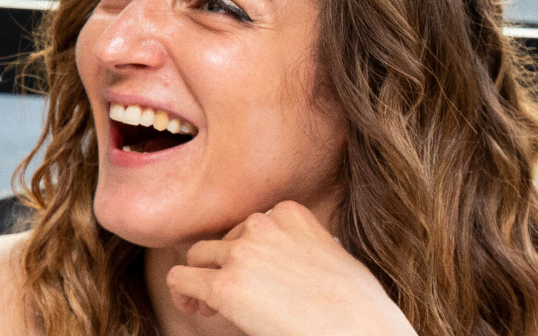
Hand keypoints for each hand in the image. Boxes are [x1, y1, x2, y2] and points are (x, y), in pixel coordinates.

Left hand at [164, 201, 415, 335]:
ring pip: (196, 256)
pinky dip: (182, 294)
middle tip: (235, 295)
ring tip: (213, 305)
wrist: (358, 326)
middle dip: (224, 265)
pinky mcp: (224, 286)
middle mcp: (263, 225)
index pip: (252, 224)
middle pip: (224, 239)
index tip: (256, 275)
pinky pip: (180, 278)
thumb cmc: (354, 301)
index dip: (249, 251)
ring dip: (202, 278)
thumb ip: (300, 245)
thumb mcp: (331, 253)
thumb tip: (281, 264)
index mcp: (291, 213)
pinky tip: (199, 309)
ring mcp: (242, 254)